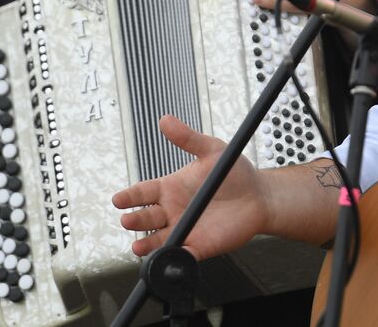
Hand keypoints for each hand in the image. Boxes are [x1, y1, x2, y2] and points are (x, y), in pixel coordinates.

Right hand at [112, 115, 269, 259]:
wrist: (259, 196)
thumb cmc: (235, 172)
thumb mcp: (212, 150)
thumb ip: (188, 138)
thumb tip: (166, 120)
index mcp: (170, 188)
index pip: (142, 193)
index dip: (129, 197)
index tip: (118, 199)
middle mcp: (172, 210)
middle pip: (145, 218)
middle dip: (135, 220)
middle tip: (128, 220)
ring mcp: (184, 229)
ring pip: (157, 240)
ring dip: (146, 244)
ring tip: (139, 246)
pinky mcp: (198, 246)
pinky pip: (181, 255)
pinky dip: (172, 258)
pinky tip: (168, 257)